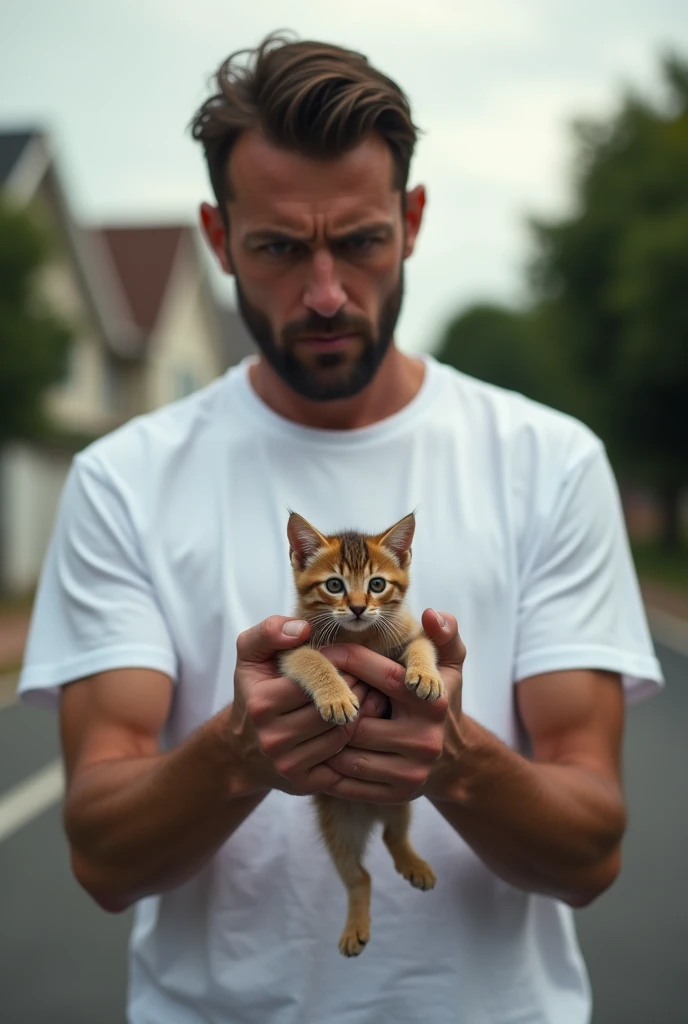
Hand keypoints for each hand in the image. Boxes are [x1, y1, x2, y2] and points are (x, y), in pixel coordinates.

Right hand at [226, 616, 387, 796]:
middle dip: (355, 691)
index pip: (317, 680)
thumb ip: (270, 631)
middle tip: (366, 679)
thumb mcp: (250, 654)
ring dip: (361, 716)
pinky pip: (343, 762)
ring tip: (367, 699)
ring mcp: (287, 764)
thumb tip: (303, 629)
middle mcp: (272, 737)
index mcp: (262, 702)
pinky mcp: (303, 784)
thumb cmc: (254, 691)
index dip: (339, 667)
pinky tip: (358, 728)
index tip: (347, 660)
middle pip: (334, 710)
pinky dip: (355, 744)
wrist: (241, 749)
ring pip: (342, 735)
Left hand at [320, 610, 465, 803]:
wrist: (454, 761)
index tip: (321, 653)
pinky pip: (347, 781)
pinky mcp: (396, 796)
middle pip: (356, 717)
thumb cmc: (440, 699)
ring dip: (323, 734)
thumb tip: (432, 614)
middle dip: (330, 700)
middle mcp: (424, 738)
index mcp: (431, 700)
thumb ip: (444, 635)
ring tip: (309, 715)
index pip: (377, 674)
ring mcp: (410, 771)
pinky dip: (329, 764)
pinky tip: (319, 747)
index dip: (345, 660)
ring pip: (346, 751)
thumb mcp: (449, 664)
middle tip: (307, 687)